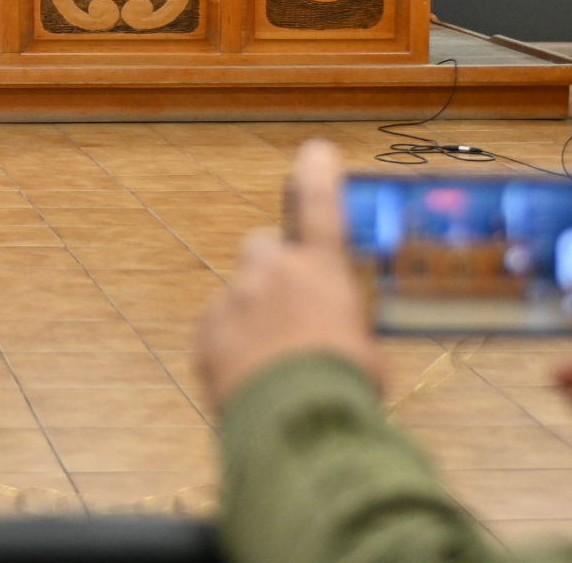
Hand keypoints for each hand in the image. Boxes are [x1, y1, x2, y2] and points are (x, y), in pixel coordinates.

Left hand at [197, 140, 381, 409]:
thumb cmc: (344, 386)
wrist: (294, 422)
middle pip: (264, 245)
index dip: (317, 174)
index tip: (314, 149)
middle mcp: (274, 270)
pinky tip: (248, 380)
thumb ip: (343, 326)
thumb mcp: (364, 352)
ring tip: (271, 363)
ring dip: (253, 315)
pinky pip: (218, 329)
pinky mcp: (207, 328)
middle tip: (287, 308)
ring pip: (240, 293)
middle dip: (273, 267)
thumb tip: (334, 338)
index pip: (320, 205)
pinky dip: (230, 348)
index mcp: (322, 270)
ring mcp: (235, 296)